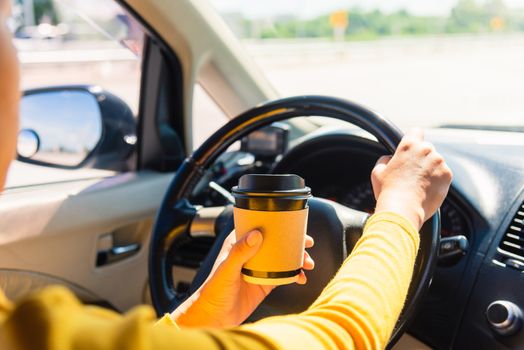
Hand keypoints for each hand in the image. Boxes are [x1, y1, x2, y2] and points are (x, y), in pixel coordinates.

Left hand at [171, 230, 314, 327]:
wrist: (214, 318)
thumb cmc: (213, 292)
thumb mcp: (226, 270)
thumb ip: (240, 252)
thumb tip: (256, 234)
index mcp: (238, 245)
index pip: (259, 227)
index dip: (276, 223)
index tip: (292, 223)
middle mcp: (250, 254)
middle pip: (276, 241)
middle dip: (293, 241)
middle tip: (307, 242)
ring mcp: (259, 269)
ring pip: (283, 258)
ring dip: (297, 258)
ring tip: (308, 263)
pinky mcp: (265, 283)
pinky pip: (284, 275)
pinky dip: (294, 275)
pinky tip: (301, 278)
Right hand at [371, 128, 452, 229]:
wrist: (403, 209)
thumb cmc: (388, 191)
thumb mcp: (377, 171)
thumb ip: (385, 159)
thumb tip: (390, 158)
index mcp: (409, 146)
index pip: (416, 131)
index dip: (413, 138)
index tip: (412, 147)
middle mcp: (426, 150)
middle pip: (427, 148)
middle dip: (421, 157)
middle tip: (412, 173)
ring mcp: (439, 162)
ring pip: (436, 162)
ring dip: (430, 169)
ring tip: (419, 184)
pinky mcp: (447, 175)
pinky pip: (443, 174)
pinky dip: (437, 180)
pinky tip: (427, 189)